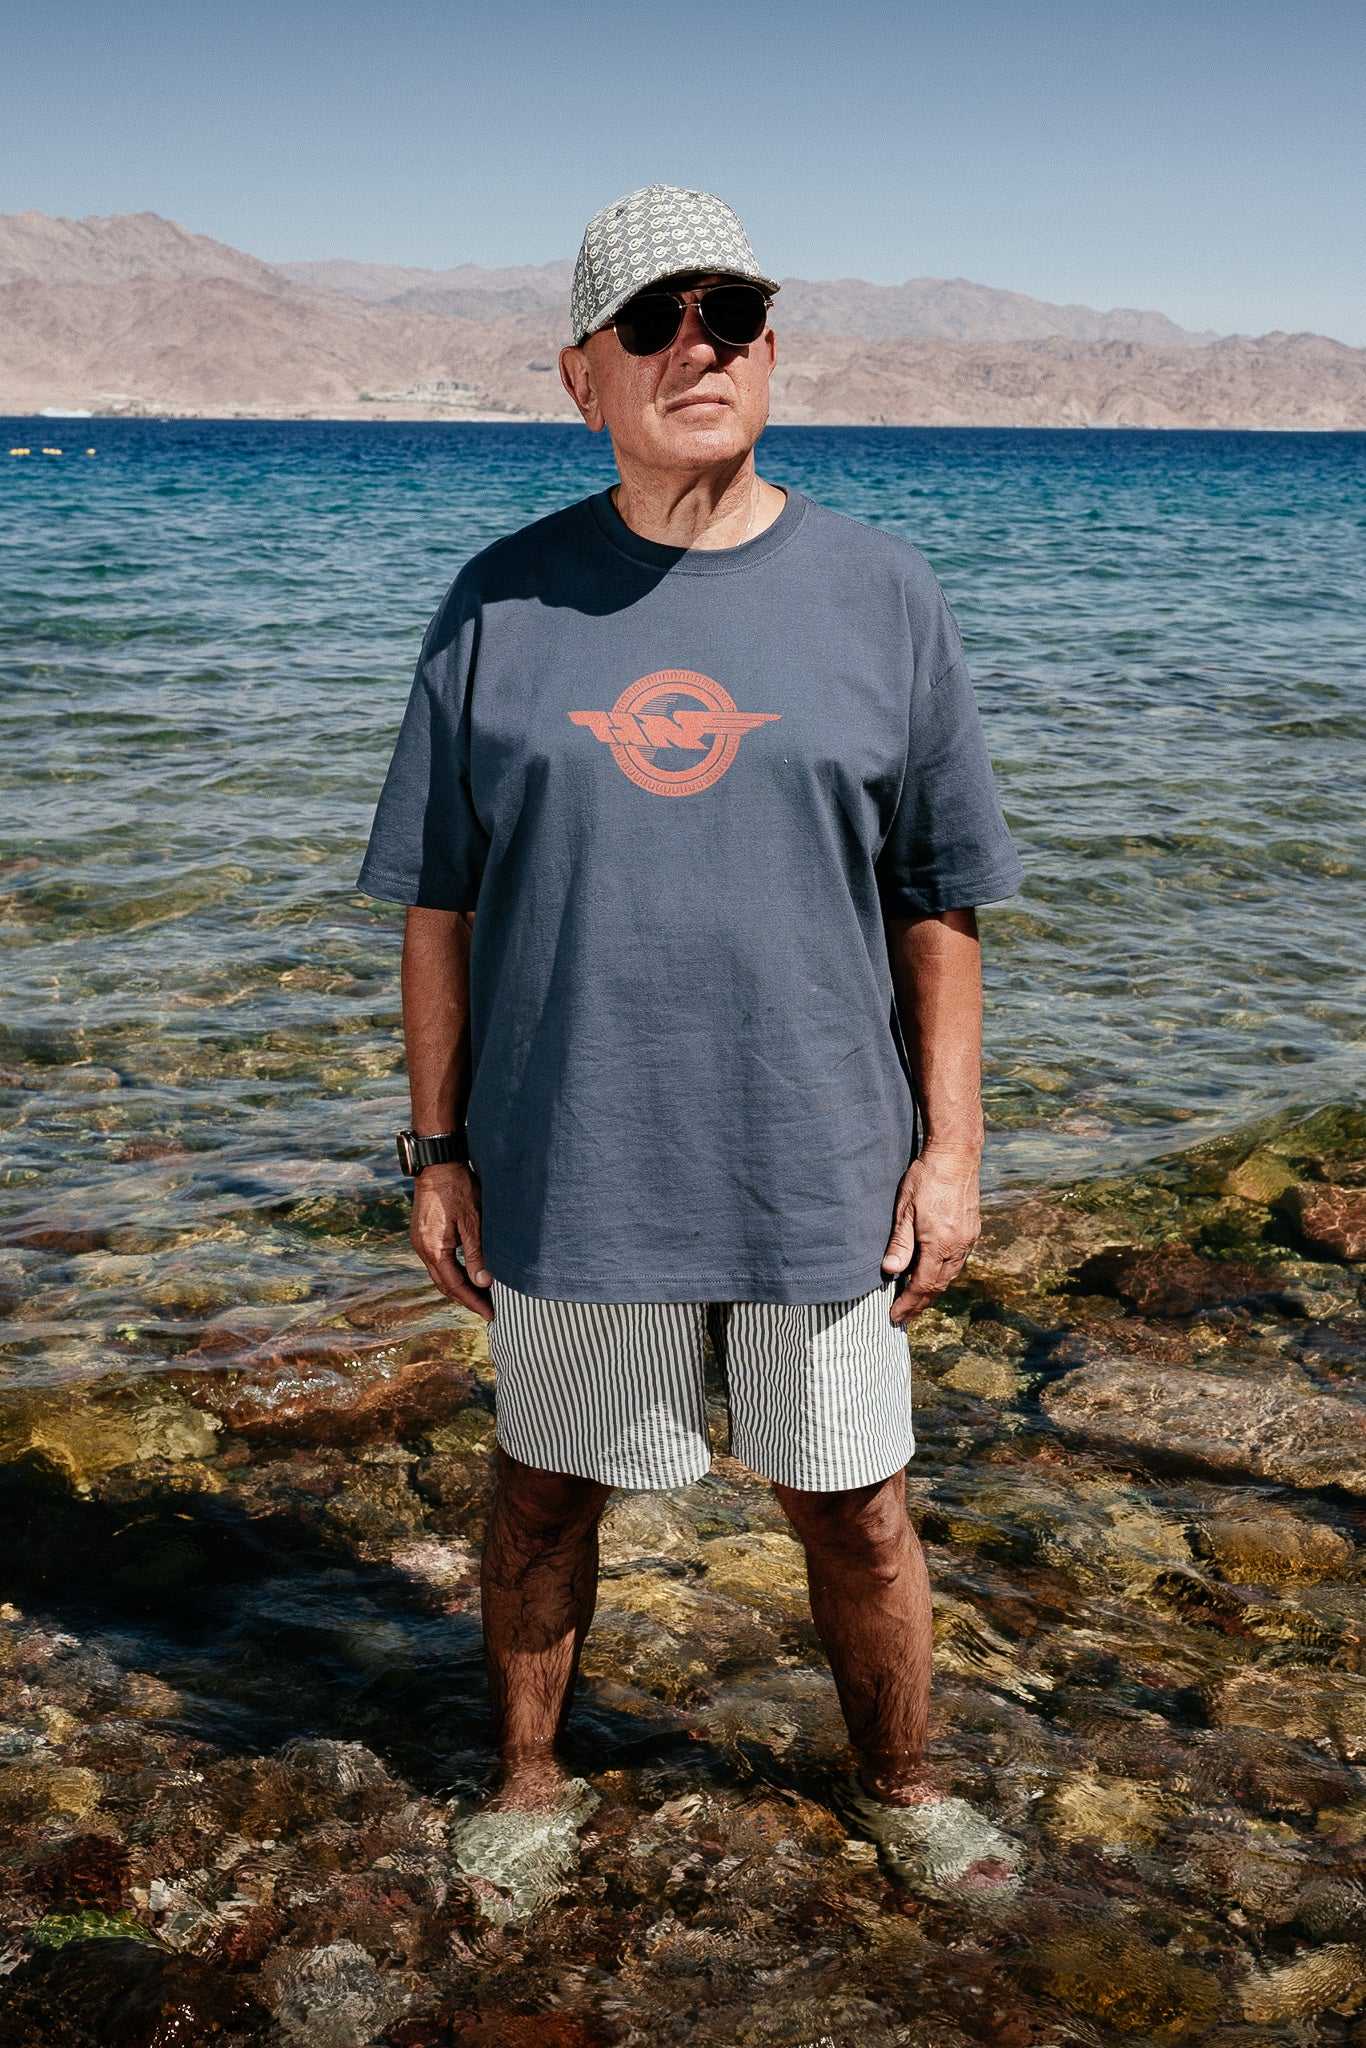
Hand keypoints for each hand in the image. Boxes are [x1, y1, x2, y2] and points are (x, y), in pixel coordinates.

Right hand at [410, 1161, 493, 1321]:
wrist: (438, 1164)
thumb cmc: (458, 1189)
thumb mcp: (473, 1222)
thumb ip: (477, 1253)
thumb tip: (483, 1283)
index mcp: (433, 1248)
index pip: (454, 1285)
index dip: (473, 1301)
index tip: (490, 1313)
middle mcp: (422, 1248)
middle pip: (444, 1284)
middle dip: (466, 1299)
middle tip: (487, 1309)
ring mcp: (420, 1241)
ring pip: (440, 1273)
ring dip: (459, 1286)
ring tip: (480, 1296)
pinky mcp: (423, 1233)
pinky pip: (437, 1261)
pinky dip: (452, 1271)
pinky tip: (467, 1273)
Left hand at [881, 1145, 980, 1325]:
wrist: (956, 1156)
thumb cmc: (926, 1179)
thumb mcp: (904, 1210)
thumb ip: (899, 1243)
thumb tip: (889, 1272)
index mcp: (940, 1244)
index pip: (922, 1285)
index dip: (908, 1304)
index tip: (894, 1316)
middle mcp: (958, 1247)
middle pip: (938, 1286)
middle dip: (919, 1304)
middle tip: (903, 1316)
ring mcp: (968, 1240)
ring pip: (949, 1277)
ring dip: (932, 1292)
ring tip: (915, 1301)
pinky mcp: (972, 1232)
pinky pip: (957, 1264)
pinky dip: (942, 1276)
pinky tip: (932, 1275)